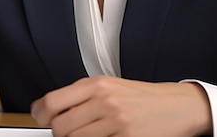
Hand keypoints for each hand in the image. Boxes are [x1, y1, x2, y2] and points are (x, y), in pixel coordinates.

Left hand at [30, 75, 211, 136]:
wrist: (177, 106)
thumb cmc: (144, 98)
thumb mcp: (112, 86)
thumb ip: (84, 95)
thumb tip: (53, 108)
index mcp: (98, 84)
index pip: (53, 101)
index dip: (40, 115)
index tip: (40, 119)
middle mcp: (105, 101)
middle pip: (60, 128)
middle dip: (60, 134)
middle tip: (67, 133)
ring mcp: (115, 122)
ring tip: (88, 136)